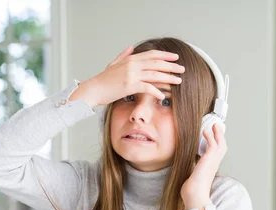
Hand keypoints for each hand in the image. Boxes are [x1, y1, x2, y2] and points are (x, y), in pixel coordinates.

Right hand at [68, 46, 184, 107]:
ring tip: (179, 81)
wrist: (93, 89)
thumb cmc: (102, 80)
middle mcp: (132, 65)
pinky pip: (147, 87)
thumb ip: (123, 55)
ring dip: (169, 78)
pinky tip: (162, 96)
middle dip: (171, 66)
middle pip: (157, 63)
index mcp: (130, 59)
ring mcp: (131, 75)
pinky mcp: (130, 86)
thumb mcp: (113, 64)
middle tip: (182, 69)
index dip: (165, 55)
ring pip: (155, 75)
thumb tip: (131, 47)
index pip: (152, 54)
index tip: (175, 58)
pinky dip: (156, 92)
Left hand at [180, 121, 227, 208]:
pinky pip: (213, 144)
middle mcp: (214, 164)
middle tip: (217, 127)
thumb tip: (187, 172)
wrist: (195, 196)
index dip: (217, 144)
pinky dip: (210, 136)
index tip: (214, 137)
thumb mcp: (193, 178)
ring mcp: (213, 162)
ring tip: (214, 126)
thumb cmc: (192, 191)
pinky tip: (206, 132)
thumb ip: (192, 172)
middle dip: (221, 136)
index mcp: (211, 168)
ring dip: (218, 133)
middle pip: (223, 146)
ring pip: (221, 144)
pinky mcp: (209, 160)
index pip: (217, 154)